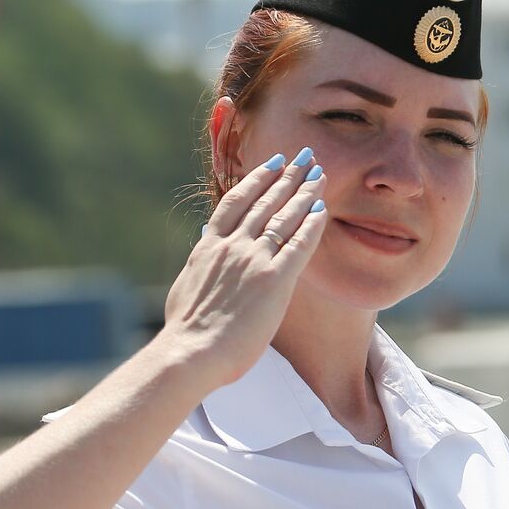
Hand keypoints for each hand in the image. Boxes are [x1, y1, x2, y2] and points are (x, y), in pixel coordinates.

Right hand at [159, 148, 327, 391]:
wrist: (191, 351)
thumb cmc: (186, 330)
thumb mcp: (187, 286)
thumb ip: (200, 266)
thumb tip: (202, 255)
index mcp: (208, 245)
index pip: (236, 201)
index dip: (258, 178)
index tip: (274, 163)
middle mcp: (232, 245)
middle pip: (265, 201)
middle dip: (287, 176)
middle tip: (305, 157)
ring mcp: (253, 260)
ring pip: (283, 217)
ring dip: (303, 192)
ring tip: (318, 175)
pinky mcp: (274, 280)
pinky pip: (299, 245)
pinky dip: (311, 224)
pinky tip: (322, 209)